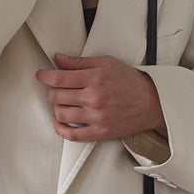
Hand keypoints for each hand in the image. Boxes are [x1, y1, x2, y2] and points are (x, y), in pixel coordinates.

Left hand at [36, 53, 167, 141]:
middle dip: (53, 91)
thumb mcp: (107, 63)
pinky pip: (72, 134)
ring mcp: (96, 117)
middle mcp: (94, 98)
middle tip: (58, 88)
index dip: (45, 76)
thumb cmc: (130, 81)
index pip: (59, 78)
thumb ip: (80, 62)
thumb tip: (57, 58)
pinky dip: (60, 129)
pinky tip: (59, 122)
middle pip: (57, 96)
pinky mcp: (99, 132)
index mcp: (95, 78)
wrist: (152, 103)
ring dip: (57, 108)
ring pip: (61, 114)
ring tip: (62, 103)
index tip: (41, 75)